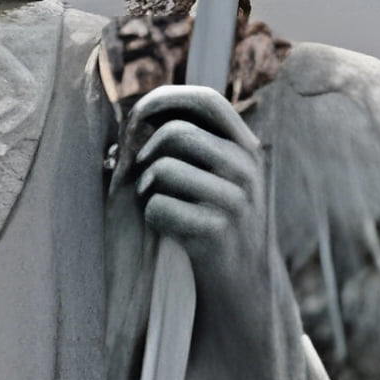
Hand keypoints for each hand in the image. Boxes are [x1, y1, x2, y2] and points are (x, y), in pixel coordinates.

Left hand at [129, 84, 272, 341]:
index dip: (168, 98)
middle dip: (145, 151)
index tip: (139, 113)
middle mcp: (246, 168)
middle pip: (176, 133)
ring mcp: (235, 200)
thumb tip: (133, 120)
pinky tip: (165, 226)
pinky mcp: (217, 231)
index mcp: (246, 148)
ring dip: (145, 186)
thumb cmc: (214, 220)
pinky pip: (158, 207)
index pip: (207, 101)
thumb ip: (190, 145)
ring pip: (163, 169)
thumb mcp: (218, 176)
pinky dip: (150, 215)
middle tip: (140, 173)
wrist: (242, 281)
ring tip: (154, 201)